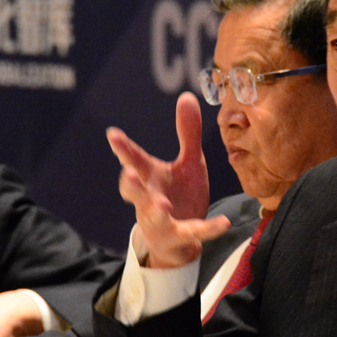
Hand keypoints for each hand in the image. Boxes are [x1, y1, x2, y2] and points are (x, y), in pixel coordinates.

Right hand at [106, 92, 228, 269]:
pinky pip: (194, 233)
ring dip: (155, 209)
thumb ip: (188, 133)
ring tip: (162, 204)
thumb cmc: (180, 196)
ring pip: (153, 216)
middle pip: (135, 192)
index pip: (134, 161)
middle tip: (129, 174)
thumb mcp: (189, 163)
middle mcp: (149, 199)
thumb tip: (187, 96)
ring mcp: (162, 221)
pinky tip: (224, 222)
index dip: (123, 148)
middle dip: (130, 184)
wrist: (183, 240)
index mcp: (150, 178)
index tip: (113, 134)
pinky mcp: (180, 237)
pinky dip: (208, 229)